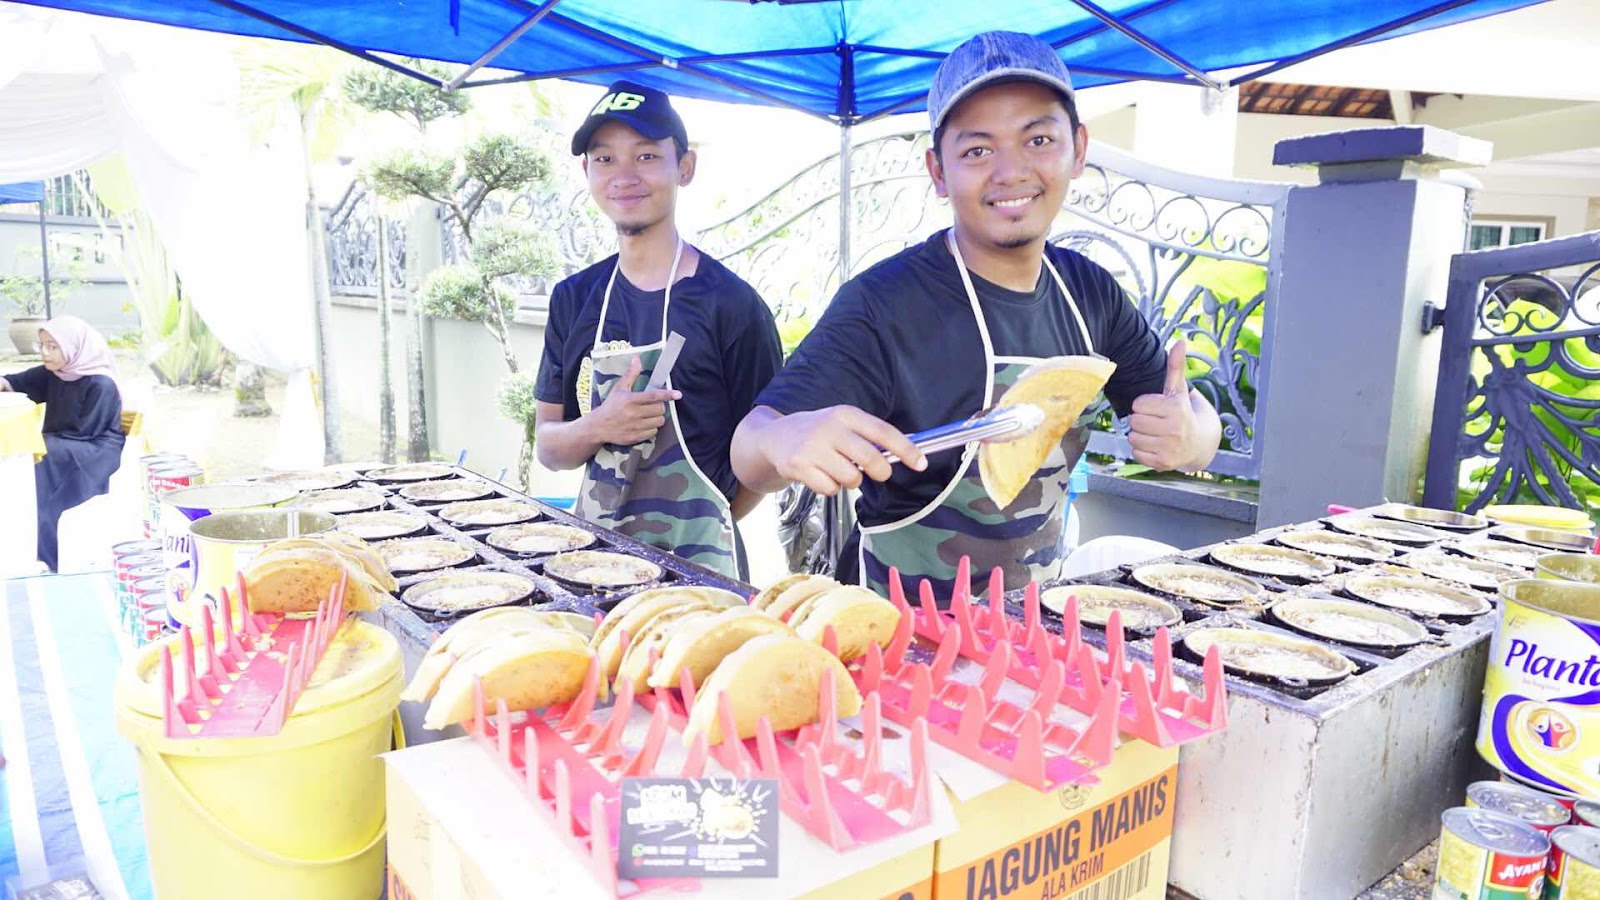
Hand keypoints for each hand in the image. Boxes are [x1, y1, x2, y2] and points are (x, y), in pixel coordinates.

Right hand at [586, 356, 680, 445]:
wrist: (598, 427)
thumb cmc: (611, 405)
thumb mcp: (619, 388)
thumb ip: (631, 374)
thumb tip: (637, 358)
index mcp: (630, 399)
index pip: (653, 396)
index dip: (667, 395)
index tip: (678, 394)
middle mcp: (633, 413)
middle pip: (660, 410)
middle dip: (660, 407)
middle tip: (653, 406)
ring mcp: (635, 426)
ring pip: (659, 422)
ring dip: (657, 418)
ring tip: (649, 415)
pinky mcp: (635, 437)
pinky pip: (653, 432)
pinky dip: (652, 428)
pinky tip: (644, 424)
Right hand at [761, 405, 925, 495]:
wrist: (774, 437)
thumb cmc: (819, 433)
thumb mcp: (842, 424)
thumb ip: (869, 437)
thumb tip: (908, 454)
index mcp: (845, 414)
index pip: (883, 432)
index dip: (906, 449)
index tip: (921, 463)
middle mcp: (829, 428)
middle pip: (870, 459)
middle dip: (881, 472)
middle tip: (879, 474)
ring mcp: (812, 448)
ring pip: (851, 478)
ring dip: (850, 480)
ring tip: (837, 469)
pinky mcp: (798, 467)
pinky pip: (830, 489)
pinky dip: (830, 488)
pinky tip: (819, 475)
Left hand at [1127, 339, 1203, 470]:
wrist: (1200, 444)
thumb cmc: (1183, 412)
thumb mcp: (1179, 390)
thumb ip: (1176, 367)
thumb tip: (1179, 341)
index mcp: (1176, 408)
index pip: (1138, 404)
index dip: (1145, 405)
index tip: (1158, 408)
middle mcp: (1174, 429)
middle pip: (1133, 421)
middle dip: (1141, 420)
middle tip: (1157, 422)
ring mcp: (1169, 448)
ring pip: (1132, 437)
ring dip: (1140, 435)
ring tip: (1157, 434)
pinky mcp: (1162, 463)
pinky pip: (1135, 453)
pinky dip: (1142, 450)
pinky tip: (1156, 446)